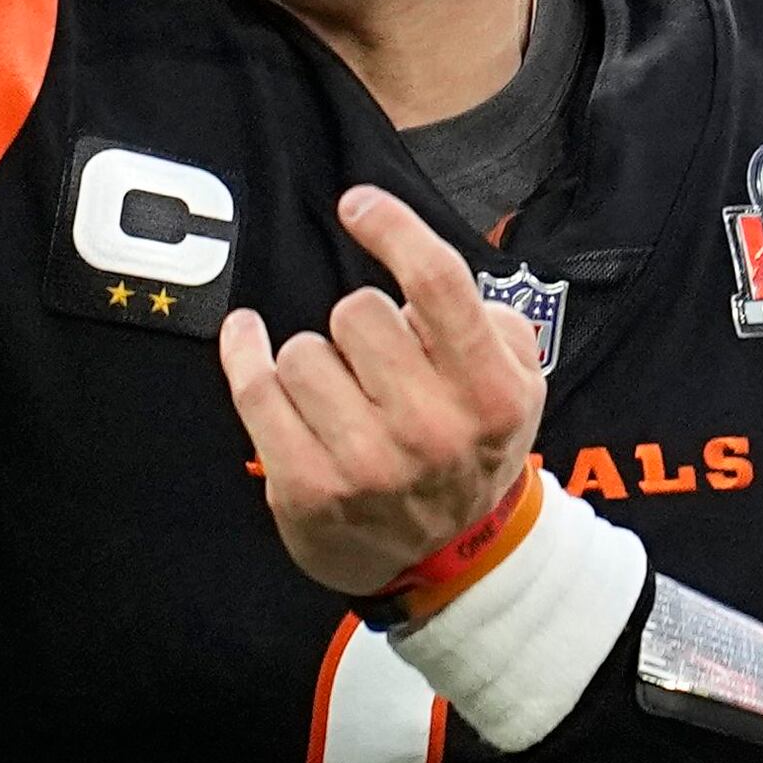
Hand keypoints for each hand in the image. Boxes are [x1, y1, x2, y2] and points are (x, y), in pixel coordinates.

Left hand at [219, 189, 544, 599]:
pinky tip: (247, 339)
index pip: (437, 282)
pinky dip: (245, 353)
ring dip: (314, 359)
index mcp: (491, 393)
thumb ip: (489, 317)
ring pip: (301, 349)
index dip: (391, 226)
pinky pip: (254, 388)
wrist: (450, 559)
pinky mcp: (307, 488)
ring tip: (340, 393)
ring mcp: (366, 466)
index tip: (357, 203)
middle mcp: (432, 430)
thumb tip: (417, 265)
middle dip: (359, 325)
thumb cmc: (472, 449)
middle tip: (374, 363)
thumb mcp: (517, 384)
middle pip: (358, 311)